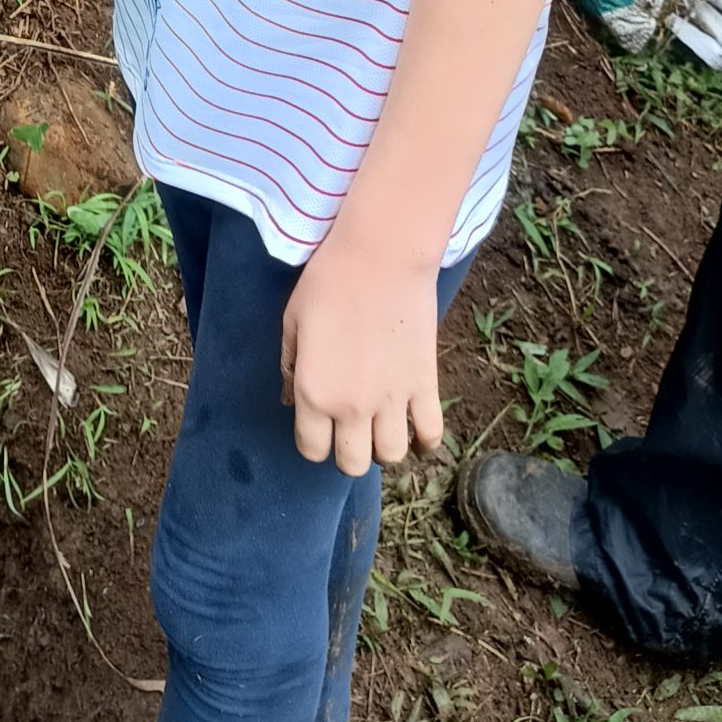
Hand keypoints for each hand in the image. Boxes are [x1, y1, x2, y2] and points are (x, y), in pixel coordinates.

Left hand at [281, 225, 443, 476]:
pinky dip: (424, 440)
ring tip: (380, 427)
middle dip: (349, 453)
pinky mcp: (425, 385)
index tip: (318, 427)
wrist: (381, 257)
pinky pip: (430, 434)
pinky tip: (415, 429)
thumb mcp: (292, 321)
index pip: (312, 450)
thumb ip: (290, 366)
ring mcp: (393, 400)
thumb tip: (291, 400)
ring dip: (384, 448)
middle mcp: (352, 406)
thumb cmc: (328, 282)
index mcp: (314, 392)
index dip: (314, 442)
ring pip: (392, 456)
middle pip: (353, 464)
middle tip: (349, 430)